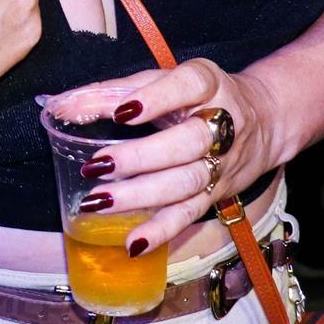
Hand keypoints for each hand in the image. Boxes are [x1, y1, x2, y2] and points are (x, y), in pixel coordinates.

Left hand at [46, 60, 281, 254]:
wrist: (262, 121)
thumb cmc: (194, 97)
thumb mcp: (162, 81)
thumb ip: (113, 91)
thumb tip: (61, 106)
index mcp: (208, 84)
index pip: (188, 86)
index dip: (158, 98)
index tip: (123, 110)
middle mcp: (222, 123)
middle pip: (188, 142)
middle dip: (141, 156)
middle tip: (98, 164)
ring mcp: (222, 162)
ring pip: (186, 182)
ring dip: (141, 195)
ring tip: (99, 201)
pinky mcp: (216, 193)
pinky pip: (190, 215)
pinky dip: (161, 231)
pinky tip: (132, 242)